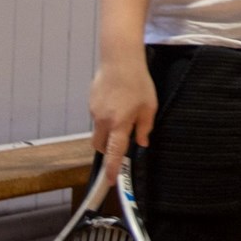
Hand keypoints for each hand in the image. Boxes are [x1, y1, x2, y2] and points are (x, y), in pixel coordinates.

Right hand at [89, 57, 157, 181]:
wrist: (120, 60)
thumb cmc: (138, 82)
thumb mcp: (149, 106)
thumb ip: (145, 127)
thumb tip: (143, 142)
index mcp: (119, 123)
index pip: (114, 152)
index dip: (112, 168)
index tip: (111, 180)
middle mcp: (103, 120)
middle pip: (100, 145)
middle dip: (108, 149)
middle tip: (122, 141)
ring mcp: (94, 111)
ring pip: (99, 130)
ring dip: (109, 130)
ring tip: (124, 111)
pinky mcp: (91, 102)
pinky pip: (98, 116)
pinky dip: (106, 116)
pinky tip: (117, 101)